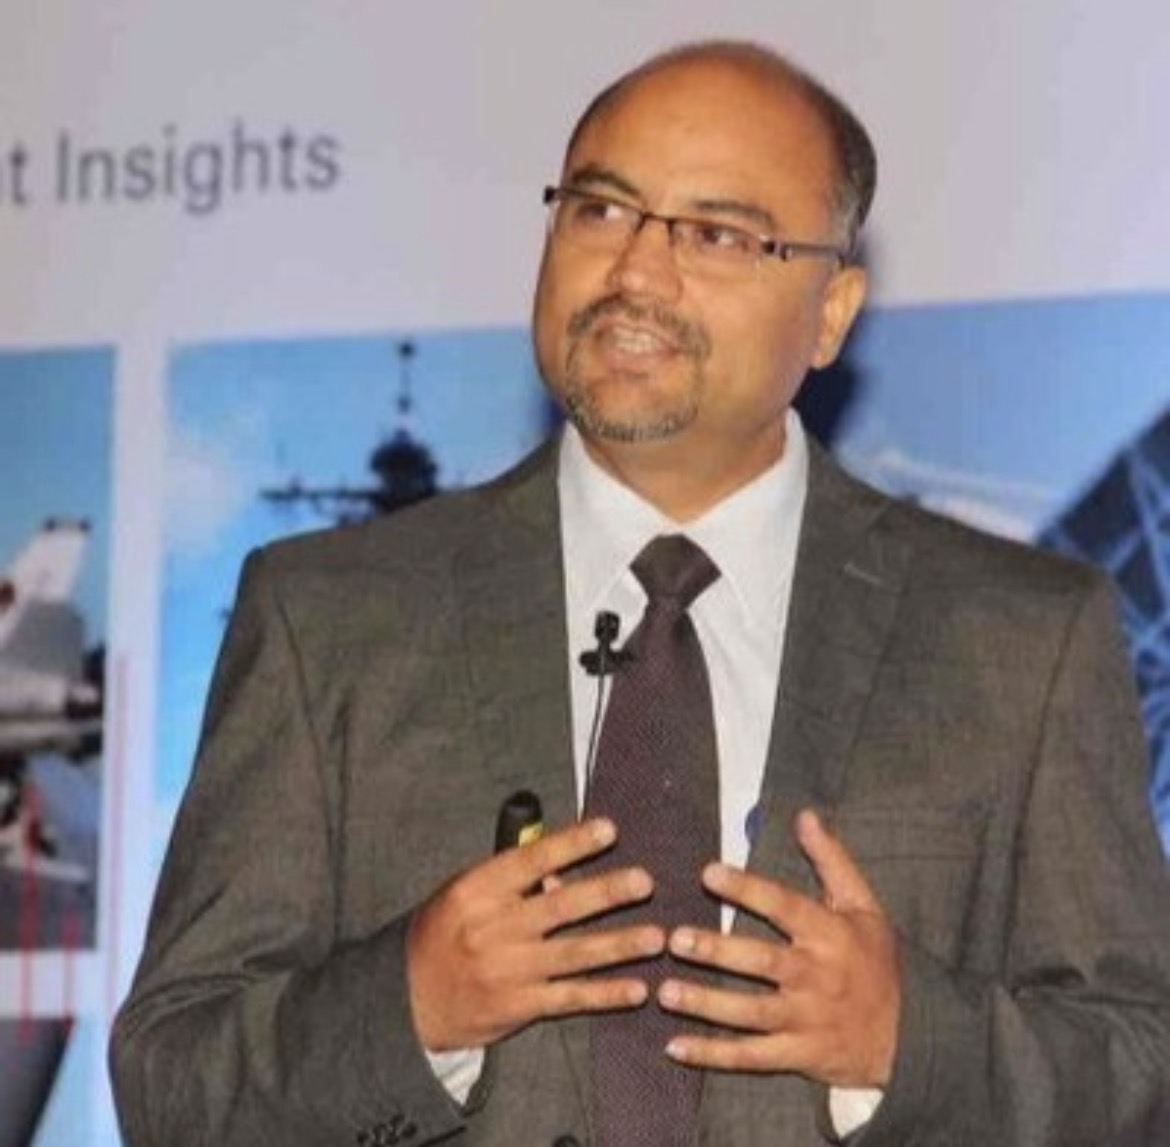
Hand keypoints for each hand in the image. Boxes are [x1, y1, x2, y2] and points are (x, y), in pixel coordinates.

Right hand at [406, 817, 665, 1050]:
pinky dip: (606, 994)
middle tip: (644, 881)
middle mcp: (495, 928)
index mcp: (479, 890)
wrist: (407, 998)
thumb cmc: (444, 931)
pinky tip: (637, 989)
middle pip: (560, 907)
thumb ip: (511, 878)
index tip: (610, 829)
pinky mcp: (520, 1007)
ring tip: (657, 937)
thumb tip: (562, 865)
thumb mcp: (465, 892)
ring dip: (620, 946)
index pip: (532, 860)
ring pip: (574, 955)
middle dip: (606, 893)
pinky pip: (571, 998)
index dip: (572, 844)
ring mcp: (510, 971)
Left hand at [658, 809, 899, 1086]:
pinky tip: (675, 1046)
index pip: (785, 907)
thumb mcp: (864, 906)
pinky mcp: (799, 1055)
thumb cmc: (876, 962)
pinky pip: (752, 1057)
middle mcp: (817, 977)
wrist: (911, 1036)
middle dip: (718, 951)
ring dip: (707, 1004)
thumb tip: (805, 815)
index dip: (748, 889)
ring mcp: (807, 1020)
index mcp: (830, 934)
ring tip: (666, 991)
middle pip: (763, 962)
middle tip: (676, 938)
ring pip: (752, 1013)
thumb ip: (832, 860)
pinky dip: (713, 1055)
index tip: (708, 872)